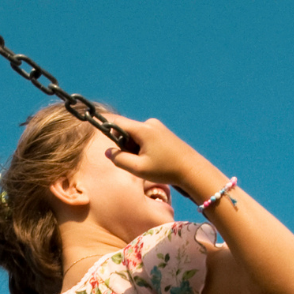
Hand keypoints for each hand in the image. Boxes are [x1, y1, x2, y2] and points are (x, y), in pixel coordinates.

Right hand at [100, 115, 223, 204]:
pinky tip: (154, 159)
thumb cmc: (166, 170)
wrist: (192, 170)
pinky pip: (145, 137)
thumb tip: (109, 152)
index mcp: (144, 129)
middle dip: (125, 145)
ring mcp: (158, 127)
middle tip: (135, 162)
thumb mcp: (139, 169)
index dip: (106, 128)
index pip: (117, 123)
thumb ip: (120, 159)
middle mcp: (150, 124)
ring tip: (147, 162)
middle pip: (126, 130)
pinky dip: (143, 148)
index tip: (100, 133)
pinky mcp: (163, 132)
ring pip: (135, 135)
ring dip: (134, 148)